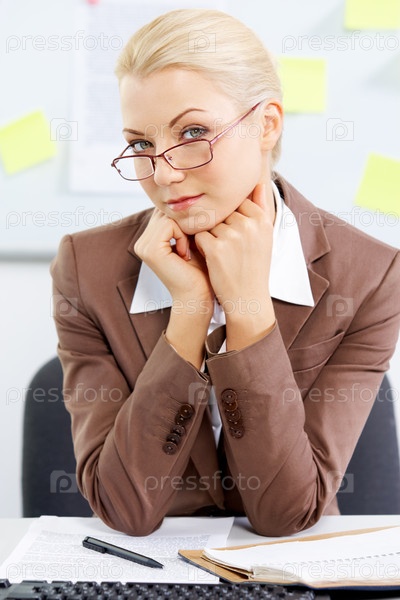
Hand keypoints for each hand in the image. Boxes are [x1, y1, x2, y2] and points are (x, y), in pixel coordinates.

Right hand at [134, 208, 212, 309]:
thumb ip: (187, 221)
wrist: (198, 297)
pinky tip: (185, 255)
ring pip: (169, 216)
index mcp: (150, 239)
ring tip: (190, 251)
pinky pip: (170, 224)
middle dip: (185, 223)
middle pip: (167, 211)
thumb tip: (194, 195)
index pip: (168, 211)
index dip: (186, 220)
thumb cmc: (201, 272)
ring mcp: (143, 245)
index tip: (196, 240)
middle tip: (195, 245)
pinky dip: (183, 236)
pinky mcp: (150, 249)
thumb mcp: (194, 240)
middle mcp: (142, 241)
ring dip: (186, 230)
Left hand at [194, 183, 275, 349]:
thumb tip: (258, 180)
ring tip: (223, 255)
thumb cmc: (254, 266)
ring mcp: (232, 236)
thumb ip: (260, 206)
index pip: (236, 203)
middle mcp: (249, 225)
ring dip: (210, 236)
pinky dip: (201, 246)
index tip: (237, 238)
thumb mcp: (265, 235)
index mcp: (262, 219)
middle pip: (221, 213)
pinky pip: (199, 235)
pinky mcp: (215, 249)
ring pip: (209, 223)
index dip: (231, 220)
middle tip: (229, 250)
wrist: (248, 299)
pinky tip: (213, 259)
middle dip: (220, 228)